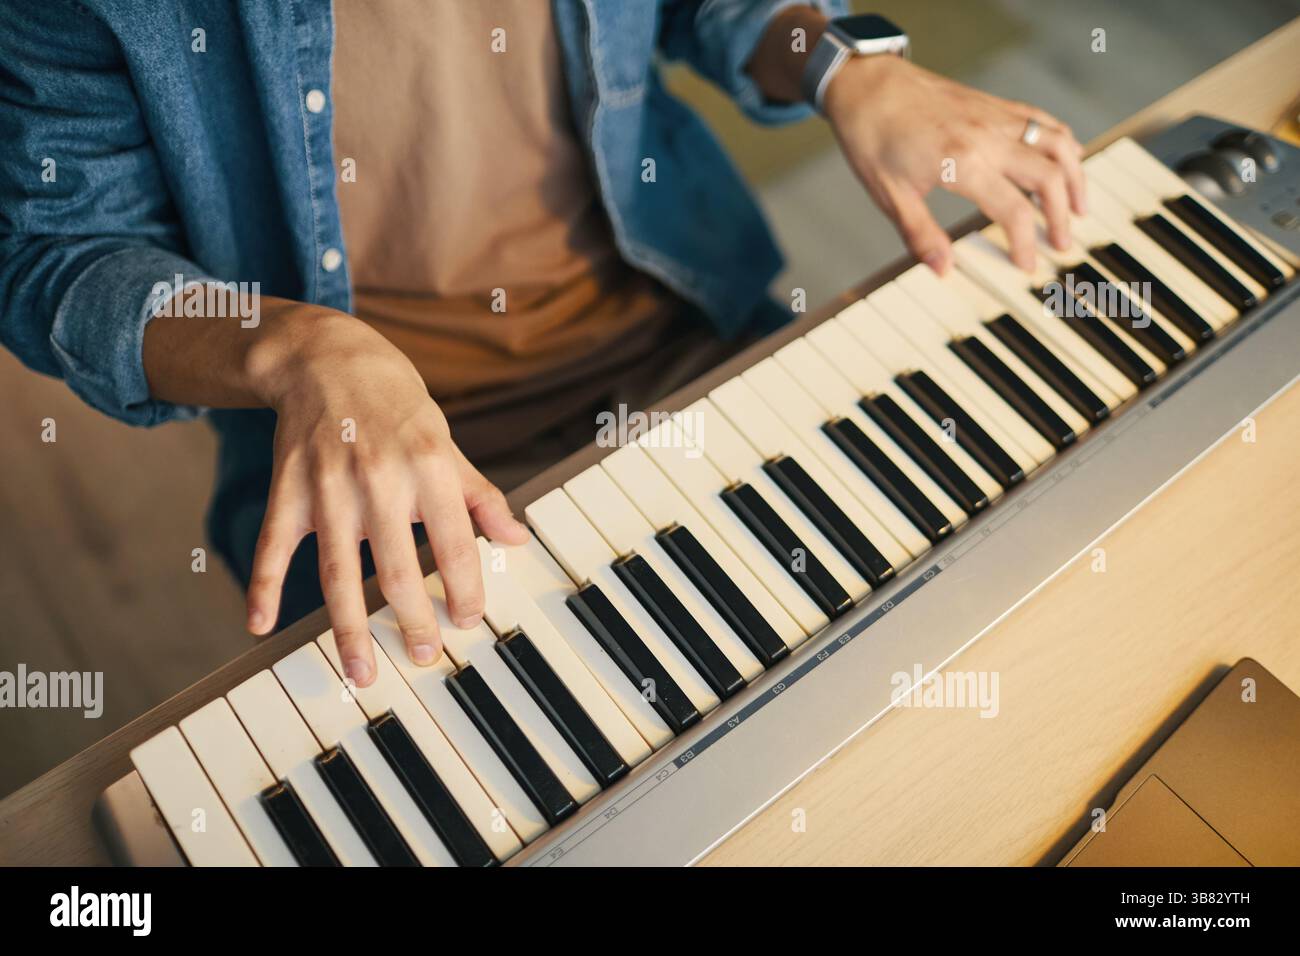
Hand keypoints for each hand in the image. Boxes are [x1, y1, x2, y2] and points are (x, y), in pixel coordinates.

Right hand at [244, 307, 528, 685]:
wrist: (326, 358)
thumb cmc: (396, 406)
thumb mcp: (448, 443)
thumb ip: (480, 496)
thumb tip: (517, 539)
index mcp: (429, 468)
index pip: (456, 545)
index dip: (465, 590)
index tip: (468, 620)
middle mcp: (380, 481)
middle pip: (399, 570)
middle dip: (413, 622)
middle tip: (425, 659)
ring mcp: (328, 489)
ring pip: (338, 574)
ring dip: (348, 629)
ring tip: (360, 672)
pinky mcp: (288, 491)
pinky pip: (273, 547)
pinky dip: (263, 587)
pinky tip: (260, 625)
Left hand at [823, 54, 1085, 273]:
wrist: (868, 86)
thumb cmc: (873, 138)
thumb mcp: (890, 196)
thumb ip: (921, 235)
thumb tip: (943, 270)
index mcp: (964, 164)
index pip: (1015, 211)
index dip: (1026, 243)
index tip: (1027, 264)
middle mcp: (989, 137)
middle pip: (1049, 178)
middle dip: (1062, 216)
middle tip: (1061, 243)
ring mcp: (996, 117)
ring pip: (1057, 143)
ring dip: (1075, 177)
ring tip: (1079, 207)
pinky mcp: (995, 104)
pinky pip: (1043, 121)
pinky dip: (1062, 142)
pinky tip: (1067, 161)